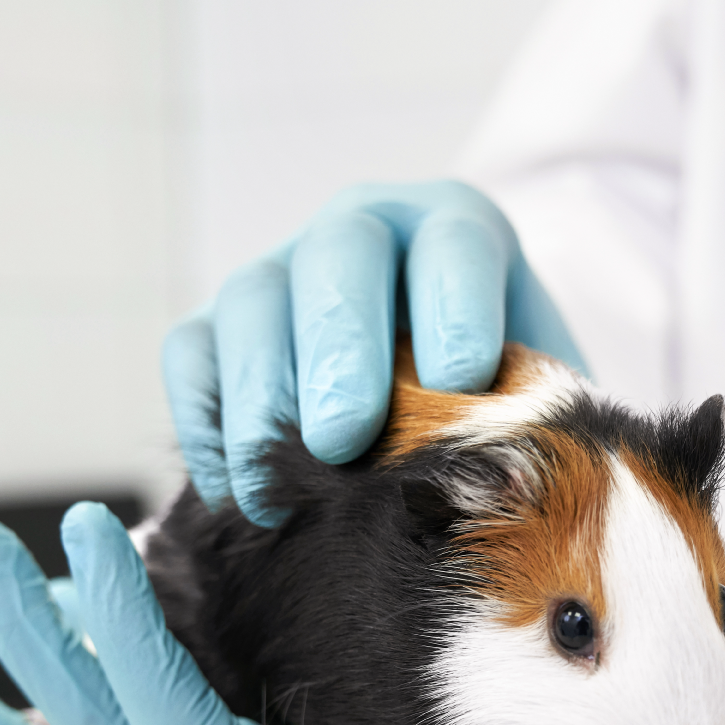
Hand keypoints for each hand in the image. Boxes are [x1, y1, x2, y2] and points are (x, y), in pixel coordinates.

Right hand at [163, 179, 587, 524]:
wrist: (429, 420)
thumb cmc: (493, 409)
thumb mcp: (534, 403)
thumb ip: (530, 422)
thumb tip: (511, 485)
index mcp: (454, 232)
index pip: (455, 241)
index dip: (457, 303)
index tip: (460, 380)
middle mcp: (362, 234)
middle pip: (339, 255)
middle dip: (338, 348)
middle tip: (342, 438)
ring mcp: (283, 274)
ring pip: (251, 301)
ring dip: (259, 398)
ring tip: (274, 491)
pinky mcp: (221, 326)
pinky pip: (190, 353)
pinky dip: (205, 421)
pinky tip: (233, 492)